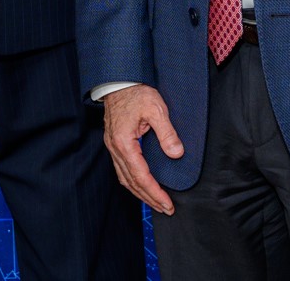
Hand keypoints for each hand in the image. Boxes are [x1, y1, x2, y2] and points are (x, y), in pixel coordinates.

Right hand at [101, 84, 183, 215]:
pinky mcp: (115, 143)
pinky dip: (133, 182)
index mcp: (124, 142)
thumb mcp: (156, 108)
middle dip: (149, 198)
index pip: (141, 175)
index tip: (167, 204)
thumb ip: (167, 132)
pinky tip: (142, 185)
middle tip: (166, 209)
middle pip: (131, 182)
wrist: (118, 80)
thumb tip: (177, 153)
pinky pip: (122, 170)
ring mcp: (113, 147)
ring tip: (155, 202)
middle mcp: (115, 148)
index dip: (155, 192)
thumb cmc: (136, 92)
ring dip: (140, 193)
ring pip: (125, 178)